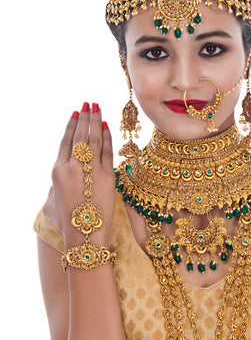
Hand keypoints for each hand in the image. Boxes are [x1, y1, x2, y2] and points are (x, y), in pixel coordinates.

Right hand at [42, 102, 113, 246]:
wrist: (84, 236)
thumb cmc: (68, 224)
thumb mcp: (54, 201)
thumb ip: (59, 184)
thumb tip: (64, 176)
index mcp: (57, 171)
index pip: (66, 142)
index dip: (71, 125)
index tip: (75, 113)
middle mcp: (73, 167)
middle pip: (80, 136)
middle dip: (85, 117)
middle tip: (89, 103)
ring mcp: (90, 171)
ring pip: (93, 140)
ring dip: (96, 121)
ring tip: (98, 107)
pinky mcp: (107, 177)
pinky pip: (107, 152)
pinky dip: (107, 137)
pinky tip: (107, 126)